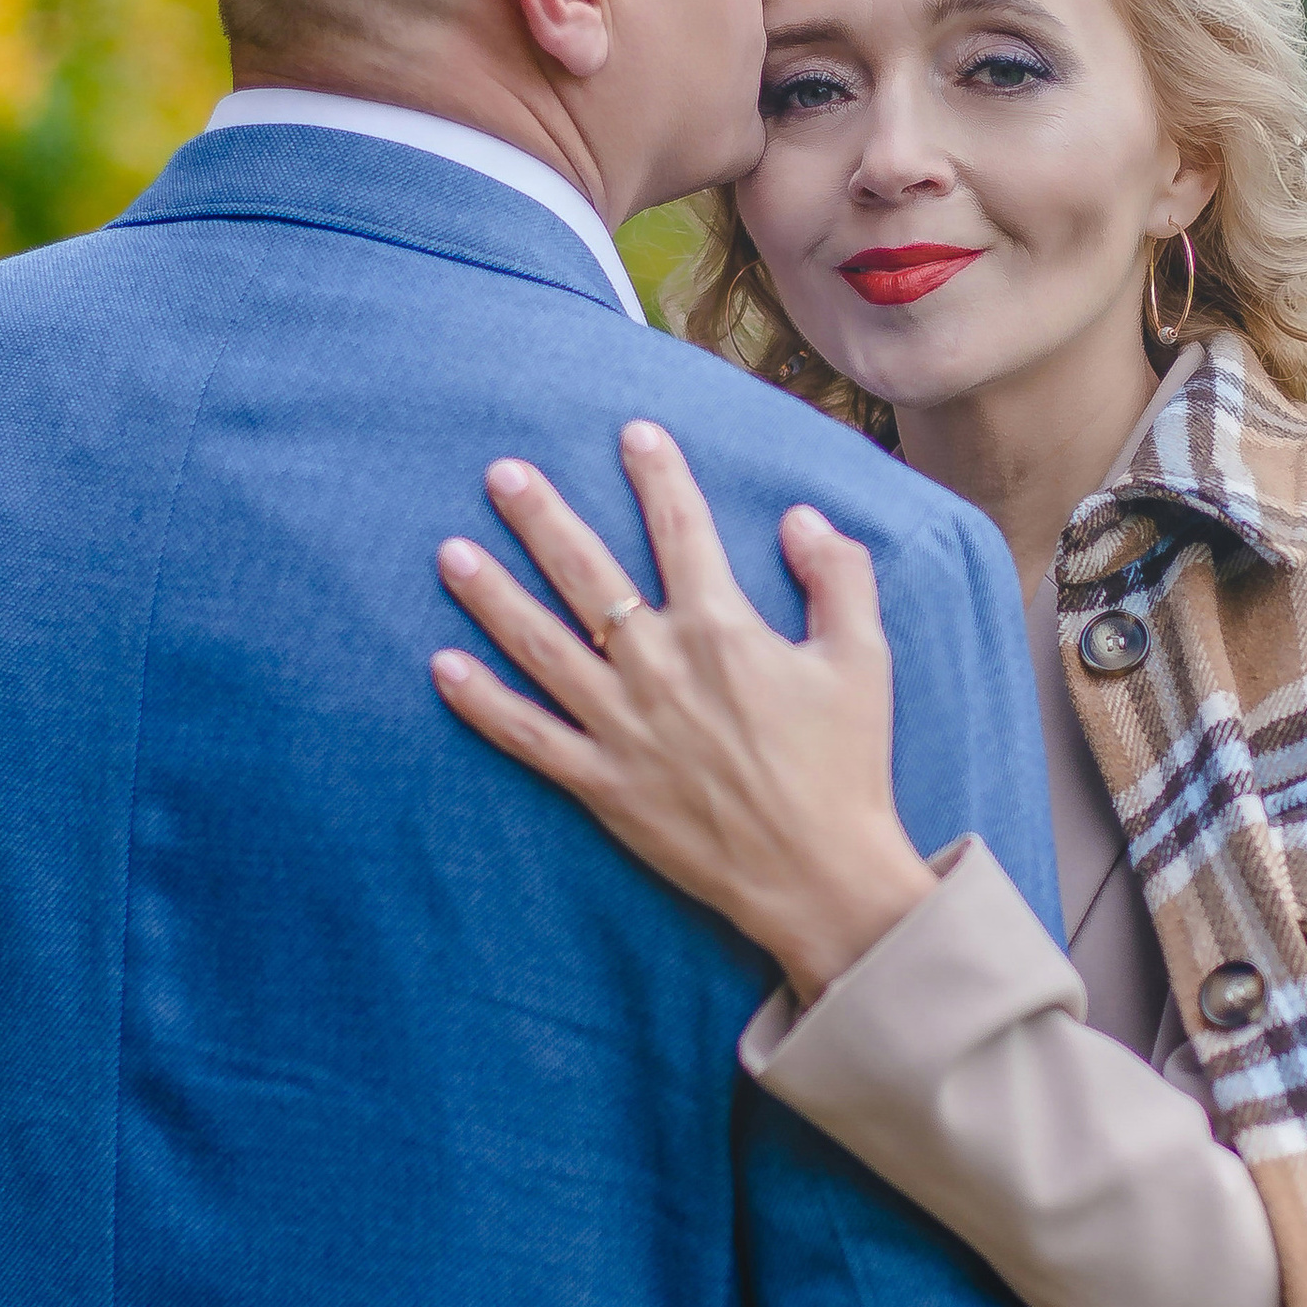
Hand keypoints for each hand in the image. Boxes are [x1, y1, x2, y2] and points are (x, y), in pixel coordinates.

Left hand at [430, 422, 937, 1005]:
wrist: (818, 875)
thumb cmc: (846, 767)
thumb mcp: (864, 659)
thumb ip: (840, 575)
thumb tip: (800, 517)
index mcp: (721, 630)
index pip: (680, 529)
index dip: (657, 474)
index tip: (633, 432)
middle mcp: (657, 667)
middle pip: (585, 573)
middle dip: (540, 516)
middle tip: (500, 473)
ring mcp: (621, 725)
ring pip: (540, 644)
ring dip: (491, 596)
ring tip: (450, 553)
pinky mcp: (600, 782)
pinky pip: (527, 736)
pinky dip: (481, 703)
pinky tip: (442, 669)